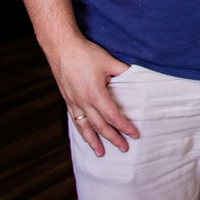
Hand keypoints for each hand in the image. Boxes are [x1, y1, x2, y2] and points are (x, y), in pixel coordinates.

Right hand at [45, 35, 138, 156]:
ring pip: (85, 127)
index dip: (124, 126)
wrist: (62, 47)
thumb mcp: (109, 61)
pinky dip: (81, 130)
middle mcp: (83, 101)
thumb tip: (137, 77)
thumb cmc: (85, 53)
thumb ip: (124, 72)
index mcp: (95, 93)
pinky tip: (84, 135)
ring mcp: (73, 102)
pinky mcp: (67, 99)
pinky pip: (75, 119)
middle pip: (100, 126)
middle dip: (113, 138)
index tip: (134, 134)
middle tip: (123, 148)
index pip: (113, 116)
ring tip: (100, 153)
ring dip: (93, 141)